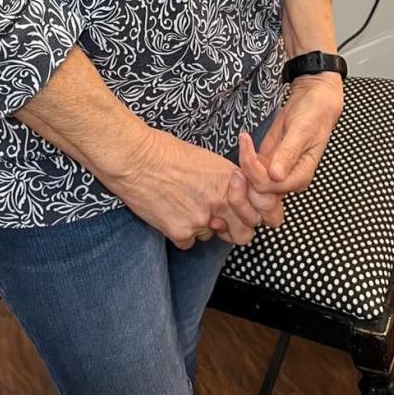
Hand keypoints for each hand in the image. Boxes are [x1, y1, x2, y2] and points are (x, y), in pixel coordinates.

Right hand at [107, 126, 278, 250]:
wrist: (137, 159)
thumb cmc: (167, 152)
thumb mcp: (207, 160)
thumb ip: (225, 181)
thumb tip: (231, 196)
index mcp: (230, 179)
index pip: (256, 212)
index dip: (248, 215)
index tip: (239, 213)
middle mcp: (221, 201)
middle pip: (242, 234)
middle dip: (232, 231)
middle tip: (218, 222)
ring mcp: (202, 219)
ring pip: (209, 236)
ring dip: (200, 226)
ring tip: (181, 204)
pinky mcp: (180, 232)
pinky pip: (187, 242)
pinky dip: (180, 232)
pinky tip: (169, 212)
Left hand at [239, 77, 343, 196]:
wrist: (313, 102)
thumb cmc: (313, 114)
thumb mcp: (302, 130)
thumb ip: (289, 153)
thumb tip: (276, 175)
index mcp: (301, 176)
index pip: (271, 186)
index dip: (254, 170)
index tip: (247, 143)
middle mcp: (288, 179)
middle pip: (259, 189)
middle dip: (246, 170)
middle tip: (243, 141)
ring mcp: (277, 172)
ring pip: (253, 182)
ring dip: (244, 164)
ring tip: (244, 138)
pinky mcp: (268, 162)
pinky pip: (251, 170)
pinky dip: (245, 157)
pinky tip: (245, 140)